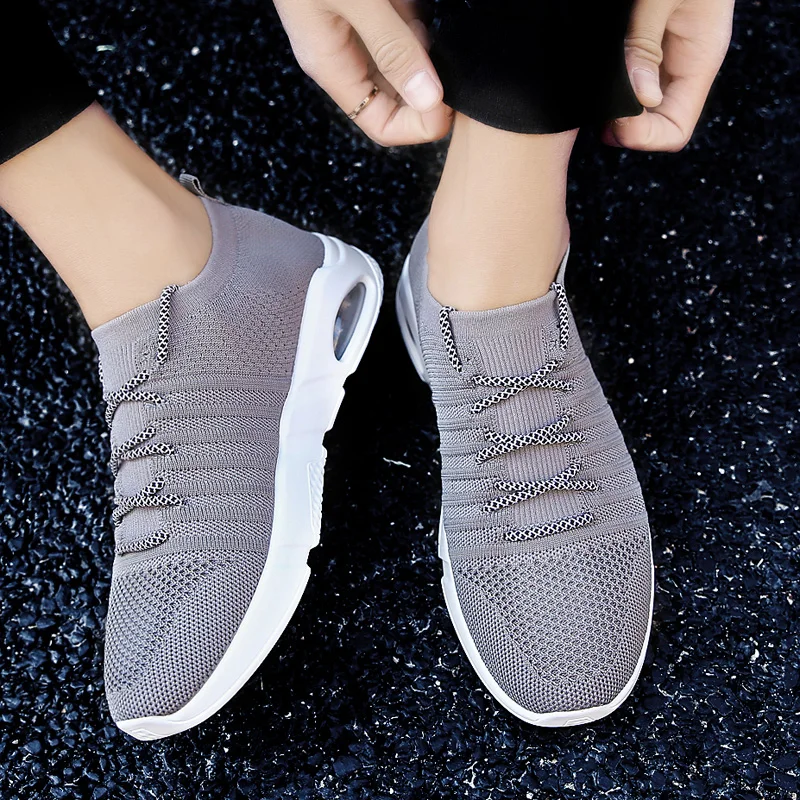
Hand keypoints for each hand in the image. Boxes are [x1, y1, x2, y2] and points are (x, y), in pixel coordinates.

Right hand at [274, 0, 452, 145]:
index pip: (380, 124)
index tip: (447, 100)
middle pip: (396, 100)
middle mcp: (345, 53)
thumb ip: (392, 47)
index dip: (418, 124)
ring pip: (404, 66)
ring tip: (442, 38)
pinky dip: (424, 28)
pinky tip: (429, 11)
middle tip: (455, 69)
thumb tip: (428, 100)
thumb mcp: (357, 0)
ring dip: (431, 60)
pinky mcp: (373, 3)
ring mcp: (358, 26)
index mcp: (332, 64)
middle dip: (429, 93)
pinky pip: (404, 30)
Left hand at [604, 0, 733, 151]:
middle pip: (652, 124)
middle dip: (621, 126)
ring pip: (636, 107)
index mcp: (697, 61)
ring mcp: (662, 57)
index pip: (674, 131)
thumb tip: (639, 100)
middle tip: (593, 111)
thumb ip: (645, 46)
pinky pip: (627, 81)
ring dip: (610, 108)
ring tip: (589, 96)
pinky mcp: (643, 45)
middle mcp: (680, 66)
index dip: (642, 137)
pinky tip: (590, 79)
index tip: (614, 121)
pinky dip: (606, 88)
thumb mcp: (658, 0)